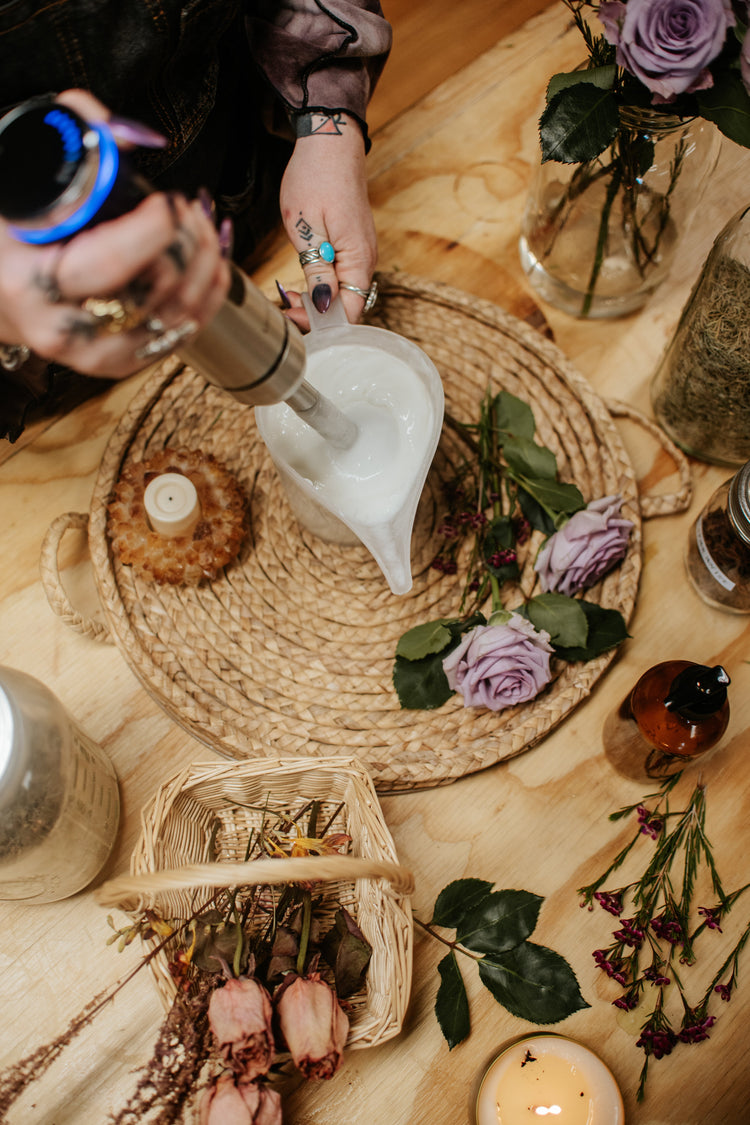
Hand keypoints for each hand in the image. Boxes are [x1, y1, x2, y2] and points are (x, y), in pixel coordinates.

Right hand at [0, 90, 229, 377]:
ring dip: (204, 263)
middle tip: (185, 206)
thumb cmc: (9, 228)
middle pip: (152, 288)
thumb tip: (130, 136)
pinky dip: (209, 291)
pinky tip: (214, 257)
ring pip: (177, 315)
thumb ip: (73, 138)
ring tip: (202, 224)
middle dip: (184, 240)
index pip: (108, 263)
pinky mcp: (121, 362)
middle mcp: (62, 328)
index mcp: (29, 282)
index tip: (166, 200)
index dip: (153, 229)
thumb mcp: (20, 174)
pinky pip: (183, 332)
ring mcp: (94, 353)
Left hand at [278, 112, 376, 328]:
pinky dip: (323, 284)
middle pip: (346, 306)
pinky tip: (303, 278)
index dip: (320, 322)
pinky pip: (342, 276)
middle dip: (316, 314)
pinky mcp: (353, 244)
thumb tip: (323, 305)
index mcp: (358, 259)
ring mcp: (361, 252)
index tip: (292, 315)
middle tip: (286, 304)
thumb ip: (317, 271)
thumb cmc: (315, 178)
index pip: (348, 312)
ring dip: (318, 300)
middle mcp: (366, 260)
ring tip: (290, 293)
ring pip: (343, 292)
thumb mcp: (306, 228)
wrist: (329, 142)